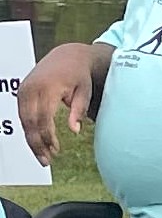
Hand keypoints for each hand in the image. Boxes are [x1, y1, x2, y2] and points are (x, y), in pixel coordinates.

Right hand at [17, 43, 98, 165]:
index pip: (44, 117)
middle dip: (37, 143)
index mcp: (47, 87)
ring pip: (23, 121)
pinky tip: (38, 143)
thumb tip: (75, 130)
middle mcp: (31, 88)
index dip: (48, 136)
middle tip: (47, 161)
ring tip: (44, 156)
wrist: (67, 56)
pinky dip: (29, 130)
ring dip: (32, 140)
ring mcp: (23, 90)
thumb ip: (79, 109)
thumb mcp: (85, 91)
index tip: (56, 150)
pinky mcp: (21, 92)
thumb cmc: (79, 75)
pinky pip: (22, 115)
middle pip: (30, 121)